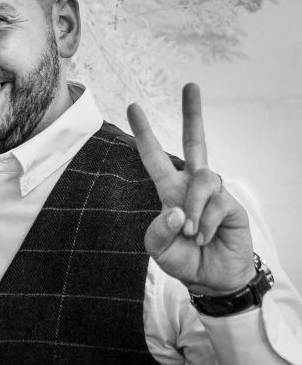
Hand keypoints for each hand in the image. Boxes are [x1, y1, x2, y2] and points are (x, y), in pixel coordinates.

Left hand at [127, 83, 255, 295]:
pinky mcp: (232, 205)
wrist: (212, 279)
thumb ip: (159, 231)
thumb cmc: (183, 260)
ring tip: (192, 234)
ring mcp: (214, 194)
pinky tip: (206, 238)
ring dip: (195, 210)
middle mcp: (192, 187)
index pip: (155, 158)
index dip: (145, 134)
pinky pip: (217, 204)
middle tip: (190, 85)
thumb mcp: (158, 249)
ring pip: (204, 179)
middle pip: (195, 142)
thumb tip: (177, 210)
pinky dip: (206, 224)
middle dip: (192, 113)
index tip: (133, 107)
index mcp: (169, 191)